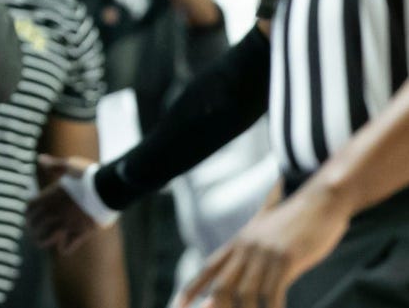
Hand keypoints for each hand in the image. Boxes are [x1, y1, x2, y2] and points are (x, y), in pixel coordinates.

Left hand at [26, 154, 98, 254]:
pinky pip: (69, 245)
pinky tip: (63, 248)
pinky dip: (65, 248)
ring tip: (42, 242)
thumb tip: (40, 159)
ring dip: (44, 240)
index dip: (28, 213)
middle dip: (33, 228)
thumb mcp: (69, 165)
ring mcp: (68, 223)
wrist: (108, 188)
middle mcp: (56, 211)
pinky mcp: (81, 231)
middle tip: (33, 232)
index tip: (29, 217)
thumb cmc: (88, 175)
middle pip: (36, 224)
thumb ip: (54, 165)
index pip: (30, 208)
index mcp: (51, 196)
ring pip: (48, 237)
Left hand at [178, 181, 351, 307]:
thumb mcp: (265, 236)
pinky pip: (272, 293)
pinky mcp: (285, 258)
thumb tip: (240, 276)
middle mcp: (245, 248)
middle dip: (218, 307)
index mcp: (238, 243)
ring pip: (245, 294)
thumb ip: (251, 255)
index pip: (207, 270)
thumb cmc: (295, 223)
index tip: (178, 305)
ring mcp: (264, 253)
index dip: (191, 289)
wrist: (319, 201)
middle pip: (222, 286)